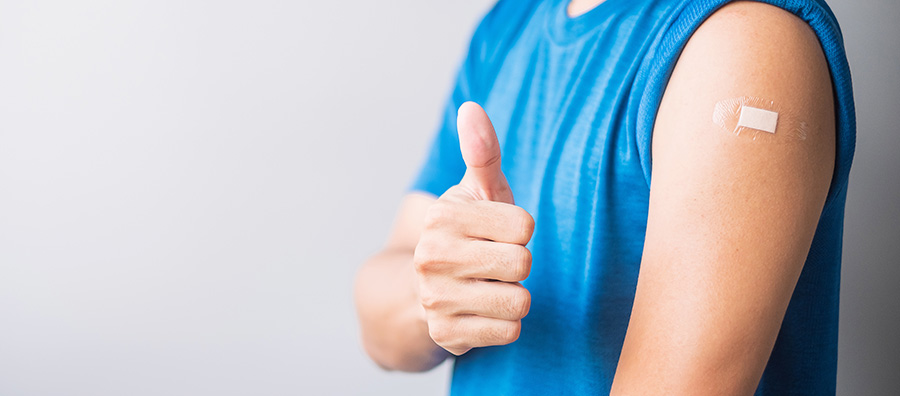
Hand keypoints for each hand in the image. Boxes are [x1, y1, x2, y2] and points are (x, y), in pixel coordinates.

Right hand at [413, 102, 534, 355]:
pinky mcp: (446, 335)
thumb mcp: (477, 191)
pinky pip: (509, 332)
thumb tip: (471, 108)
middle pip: (522, 264)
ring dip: (514, 296)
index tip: (498, 233)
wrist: (424, 290)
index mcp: (442, 216)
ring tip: (490, 286)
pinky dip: (506, 324)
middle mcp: (432, 257)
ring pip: (519, 301)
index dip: (521, 232)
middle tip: (494, 263)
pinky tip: (484, 311)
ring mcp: (435, 299)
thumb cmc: (468, 232)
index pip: (525, 228)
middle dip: (518, 265)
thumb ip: (482, 151)